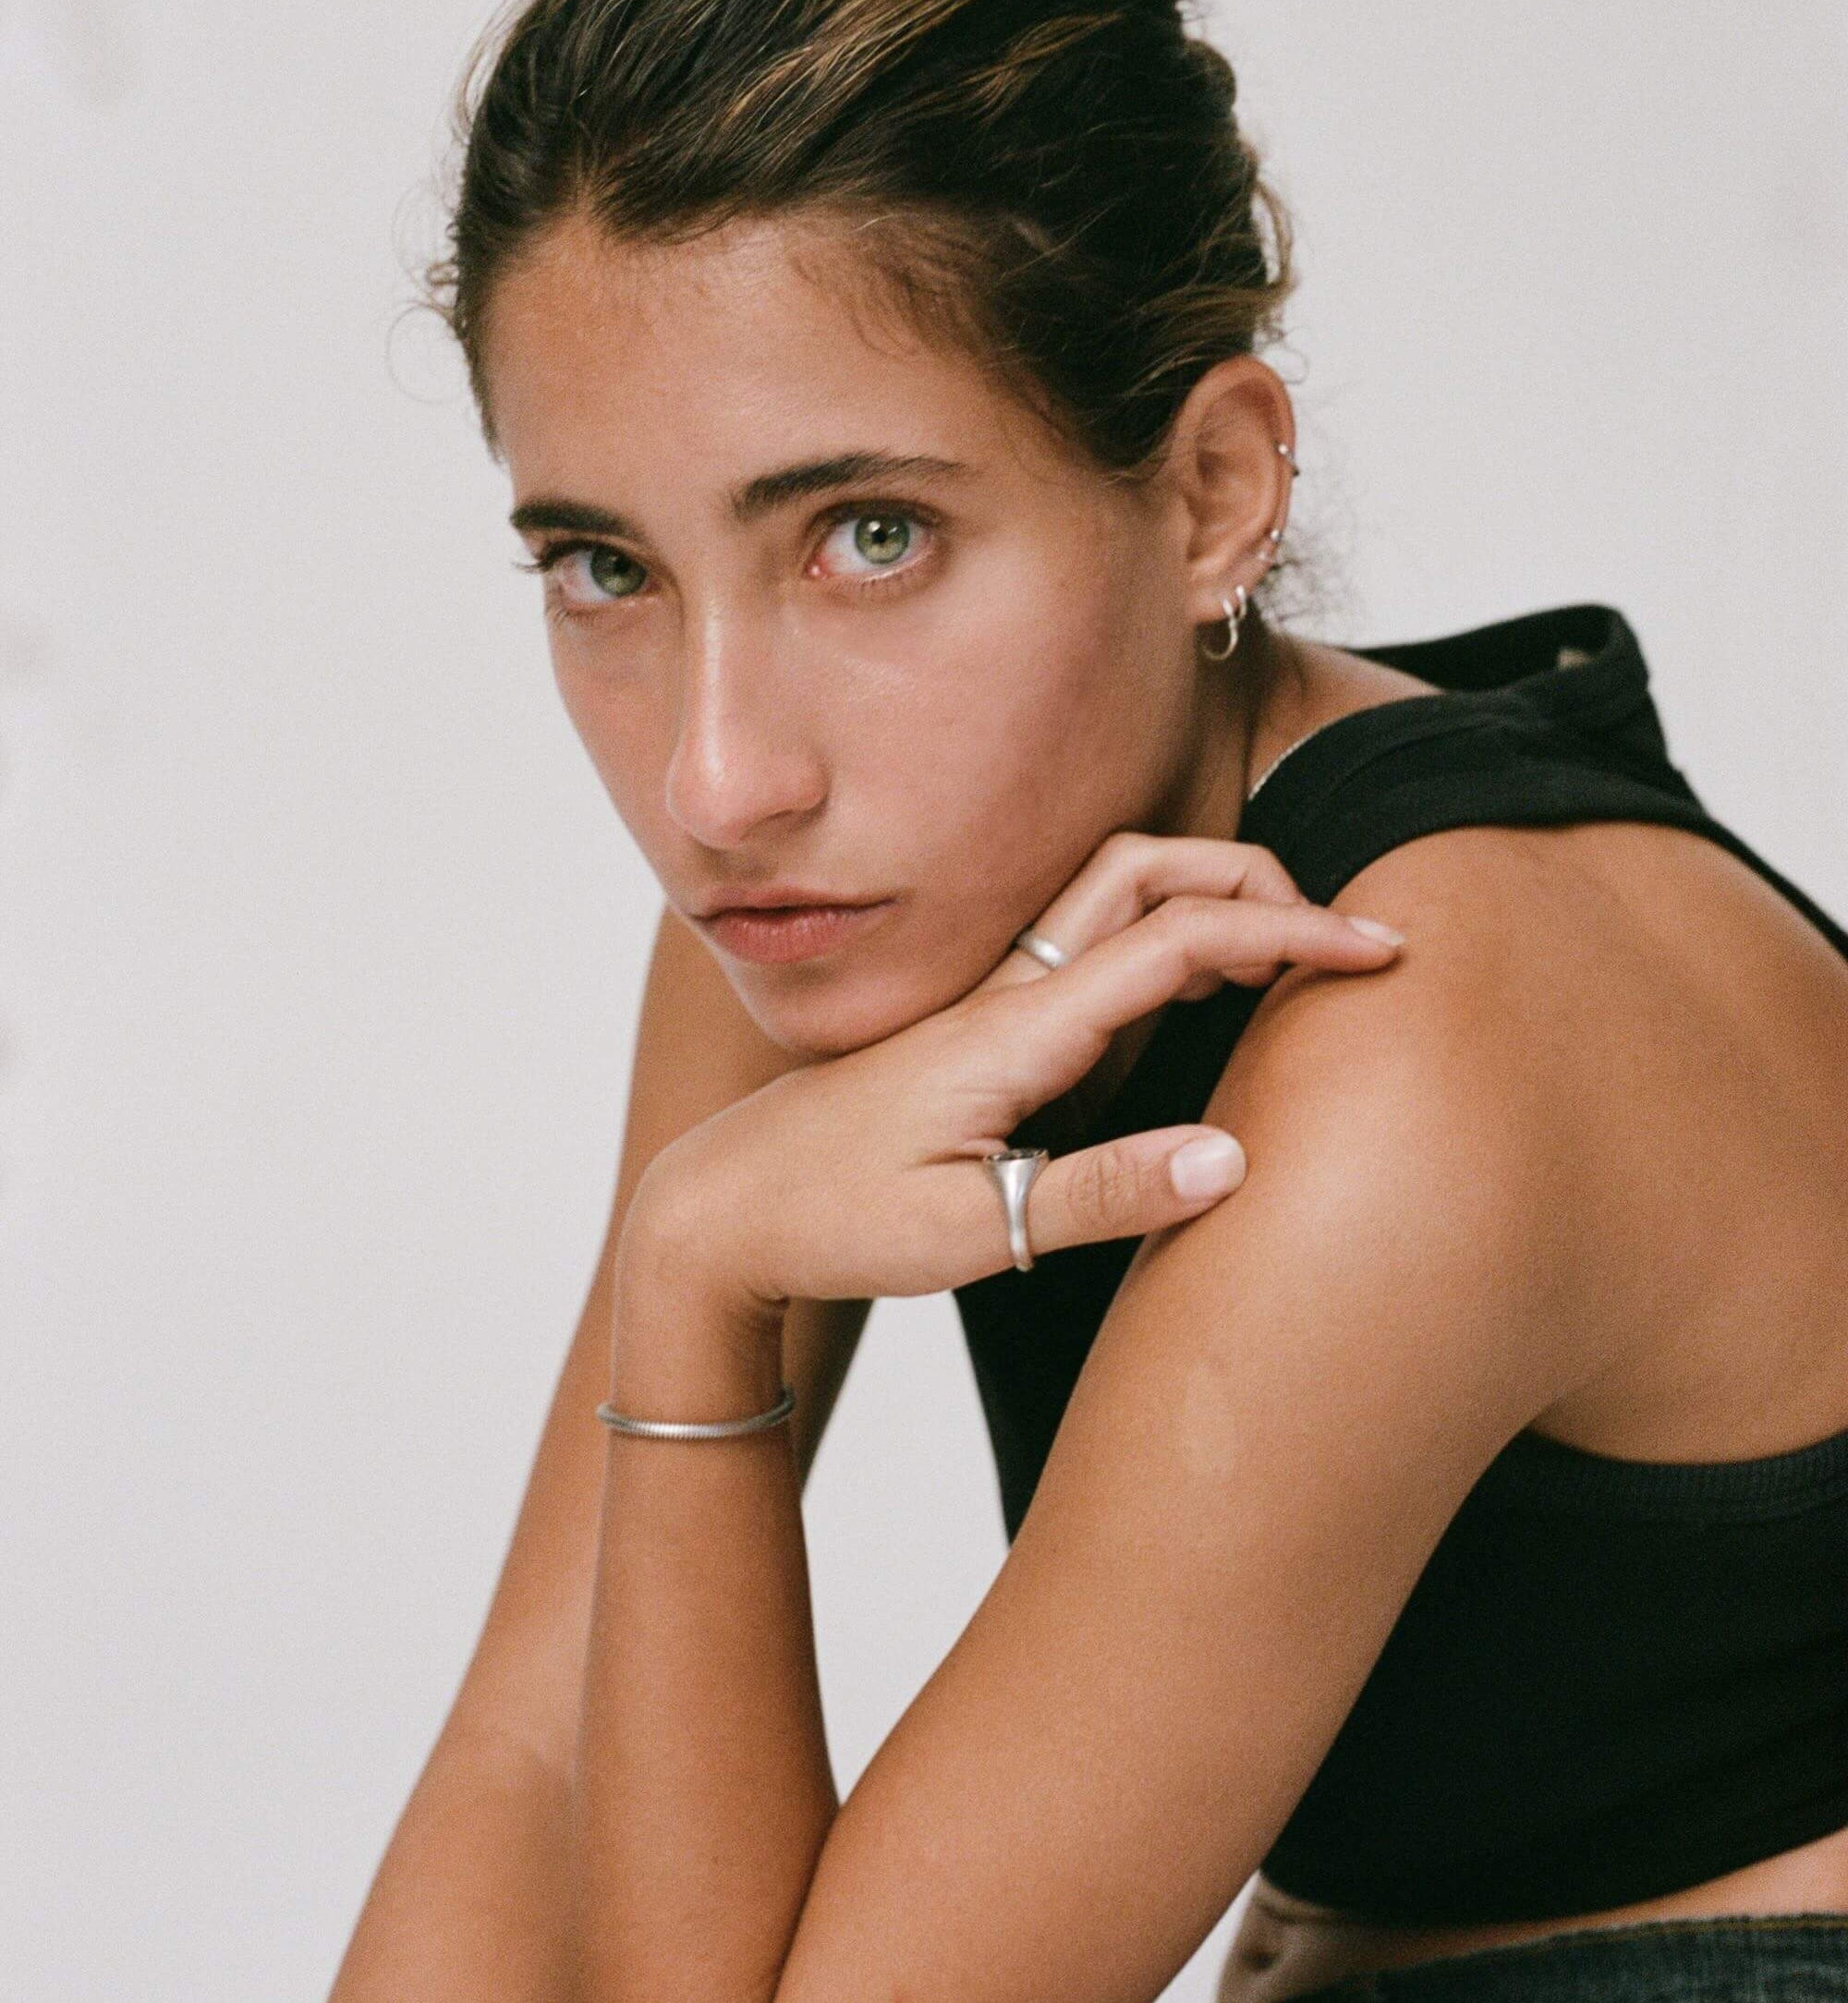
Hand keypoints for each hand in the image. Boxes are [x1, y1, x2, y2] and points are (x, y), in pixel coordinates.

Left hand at [625, 832, 1405, 1315]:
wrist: (721, 1210)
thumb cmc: (834, 1221)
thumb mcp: (971, 1233)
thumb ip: (1105, 1194)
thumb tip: (1235, 1157)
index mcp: (1016, 1030)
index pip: (1178, 940)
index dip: (1289, 932)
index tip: (1382, 952)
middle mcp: (1008, 993)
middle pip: (1145, 874)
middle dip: (1254, 878)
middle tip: (1343, 939)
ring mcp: (994, 1003)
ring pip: (1115, 899)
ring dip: (1208, 898)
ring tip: (1294, 954)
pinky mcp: (985, 1031)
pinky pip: (1090, 952)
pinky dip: (1166, 942)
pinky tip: (1197, 992)